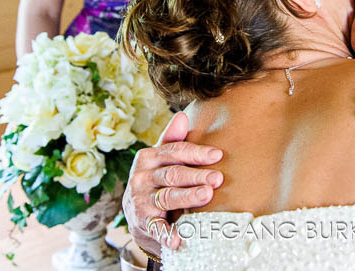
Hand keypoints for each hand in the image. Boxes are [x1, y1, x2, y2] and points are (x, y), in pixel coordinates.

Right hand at [124, 111, 224, 252]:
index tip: (217, 155)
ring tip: (206, 195)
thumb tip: (182, 115)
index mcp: (149, 156)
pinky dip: (167, 234)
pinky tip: (179, 238)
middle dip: (196, 176)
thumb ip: (172, 138)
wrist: (137, 211)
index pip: (175, 151)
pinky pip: (156, 228)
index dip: (196, 153)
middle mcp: (142, 177)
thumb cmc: (157, 177)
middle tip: (217, 178)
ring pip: (167, 197)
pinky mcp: (143, 222)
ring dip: (187, 197)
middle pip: (173, 174)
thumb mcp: (161, 157)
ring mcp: (141, 200)